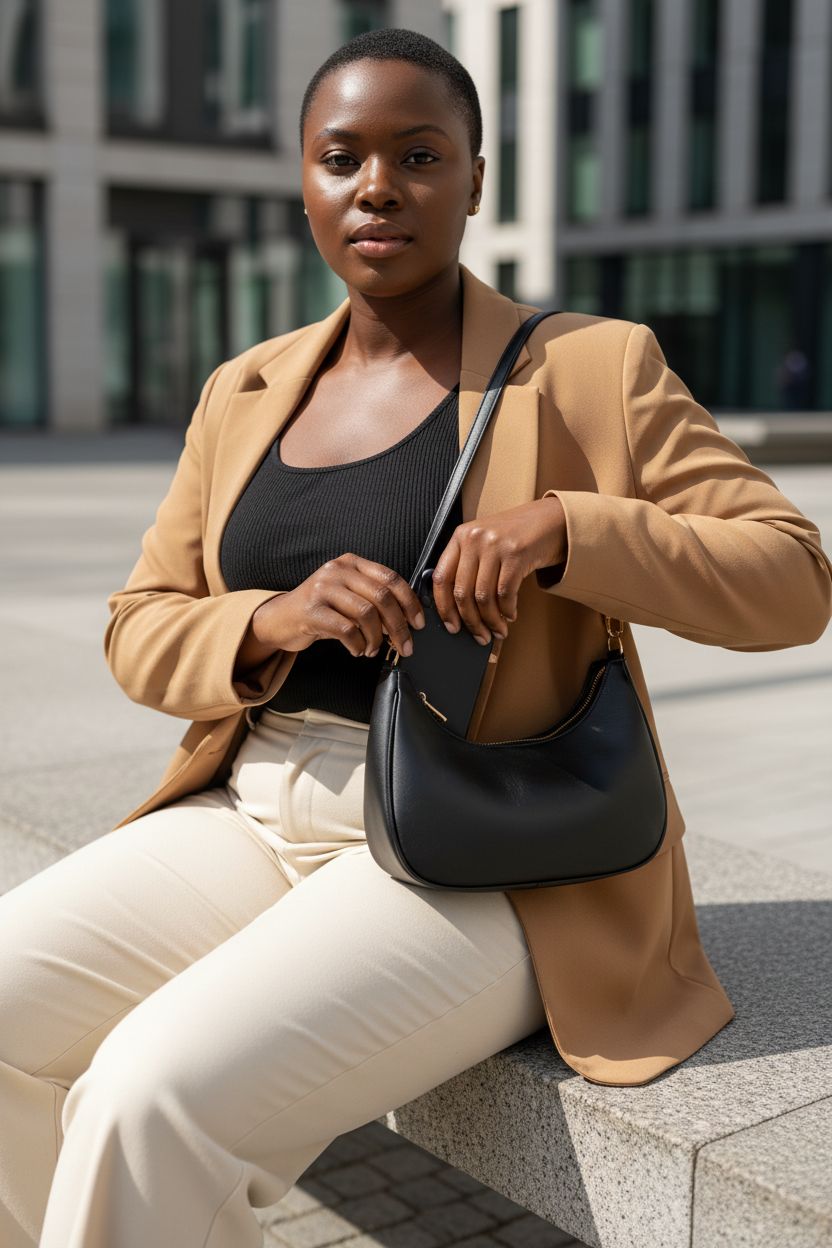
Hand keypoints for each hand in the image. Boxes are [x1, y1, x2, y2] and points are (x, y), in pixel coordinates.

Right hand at [246, 554, 426, 662]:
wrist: (280, 619)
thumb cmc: (321, 610)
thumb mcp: (348, 595)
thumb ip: (374, 599)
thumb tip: (408, 620)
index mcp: (351, 562)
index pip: (391, 577)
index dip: (410, 602)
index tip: (418, 623)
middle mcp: (337, 570)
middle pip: (382, 597)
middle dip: (399, 626)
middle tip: (405, 646)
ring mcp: (322, 588)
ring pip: (366, 614)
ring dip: (377, 638)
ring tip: (374, 649)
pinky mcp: (311, 610)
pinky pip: (347, 630)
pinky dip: (358, 644)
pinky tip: (357, 650)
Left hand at [430, 495, 566, 644]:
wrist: (551, 519)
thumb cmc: (516, 536)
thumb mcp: (484, 542)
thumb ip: (468, 565)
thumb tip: (457, 609)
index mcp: (460, 536)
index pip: (440, 578)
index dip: (443, 607)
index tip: (451, 626)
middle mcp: (474, 538)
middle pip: (462, 592)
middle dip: (471, 621)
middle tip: (480, 636)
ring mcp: (495, 545)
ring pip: (483, 597)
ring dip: (491, 620)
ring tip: (498, 630)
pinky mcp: (516, 553)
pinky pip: (505, 593)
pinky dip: (507, 610)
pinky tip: (510, 615)